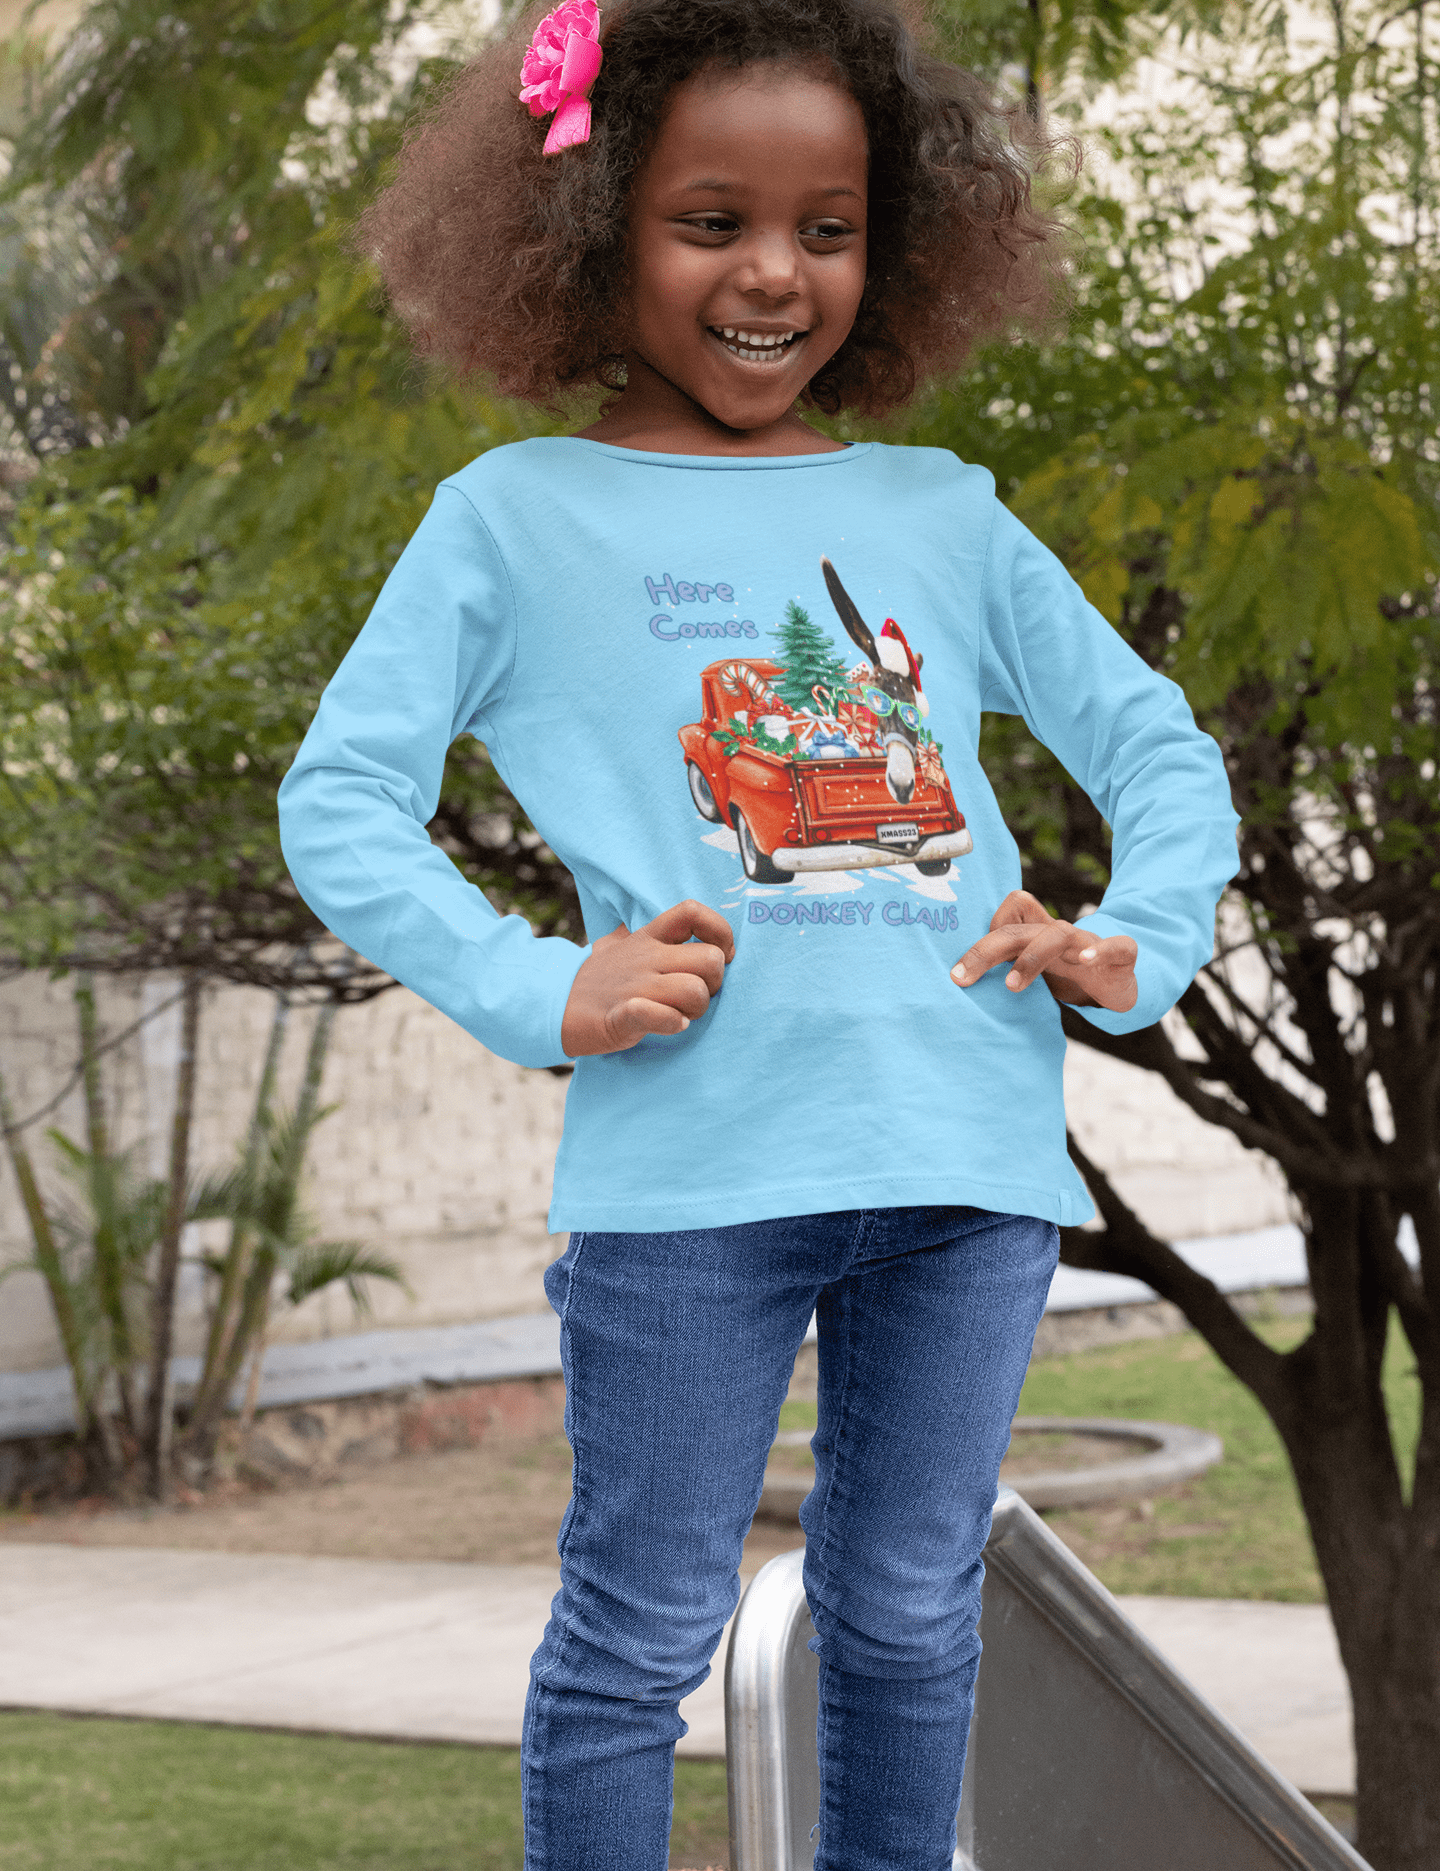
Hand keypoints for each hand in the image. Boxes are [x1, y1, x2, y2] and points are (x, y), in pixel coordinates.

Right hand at [561, 900, 734, 1055]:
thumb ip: (647, 934)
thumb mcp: (618, 945)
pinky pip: (664, 1016)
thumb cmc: (595, 981)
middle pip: (710, 959)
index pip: (693, 912)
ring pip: (695, 990)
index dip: (720, 932)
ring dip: (696, 1009)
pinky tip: (669, 1026)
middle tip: (696, 997)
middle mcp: (646, 957)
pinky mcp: (625, 1016)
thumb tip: (676, 925)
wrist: (552, 1007)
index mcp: (648, 937)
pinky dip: (673, 1024)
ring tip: (680, 1014)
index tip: (721, 956)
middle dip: (714, 983)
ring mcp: (636, 986)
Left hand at [949, 890, 1137, 1013]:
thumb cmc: (1068, 975)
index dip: (988, 933)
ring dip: (1032, 957)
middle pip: (1018, 928)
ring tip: (1013, 986)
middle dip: (987, 950)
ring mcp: (1090, 942)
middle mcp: (1059, 933)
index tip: (961, 972)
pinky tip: (1087, 961)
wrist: (1119, 983)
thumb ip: (1003, 969)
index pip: (1010, 912)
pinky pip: (1117, 946)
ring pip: (1059, 933)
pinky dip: (1102, 950)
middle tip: (960, 978)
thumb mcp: (1032, 972)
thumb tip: (960, 982)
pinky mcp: (1122, 956)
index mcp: (1036, 935)